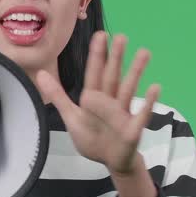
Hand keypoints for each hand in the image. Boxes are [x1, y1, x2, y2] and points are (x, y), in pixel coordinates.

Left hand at [35, 31, 160, 174]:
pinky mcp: (133, 129)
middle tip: (122, 36)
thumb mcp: (72, 116)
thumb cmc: (92, 137)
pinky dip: (148, 102)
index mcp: (94, 98)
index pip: (95, 74)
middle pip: (113, 77)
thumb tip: (40, 73)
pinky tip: (155, 87)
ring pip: (129, 89)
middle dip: (116, 58)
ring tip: (144, 52)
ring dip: (136, 72)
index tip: (101, 36)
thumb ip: (58, 95)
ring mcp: (123, 114)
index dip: (97, 56)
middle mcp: (110, 101)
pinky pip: (141, 114)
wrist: (110, 160)